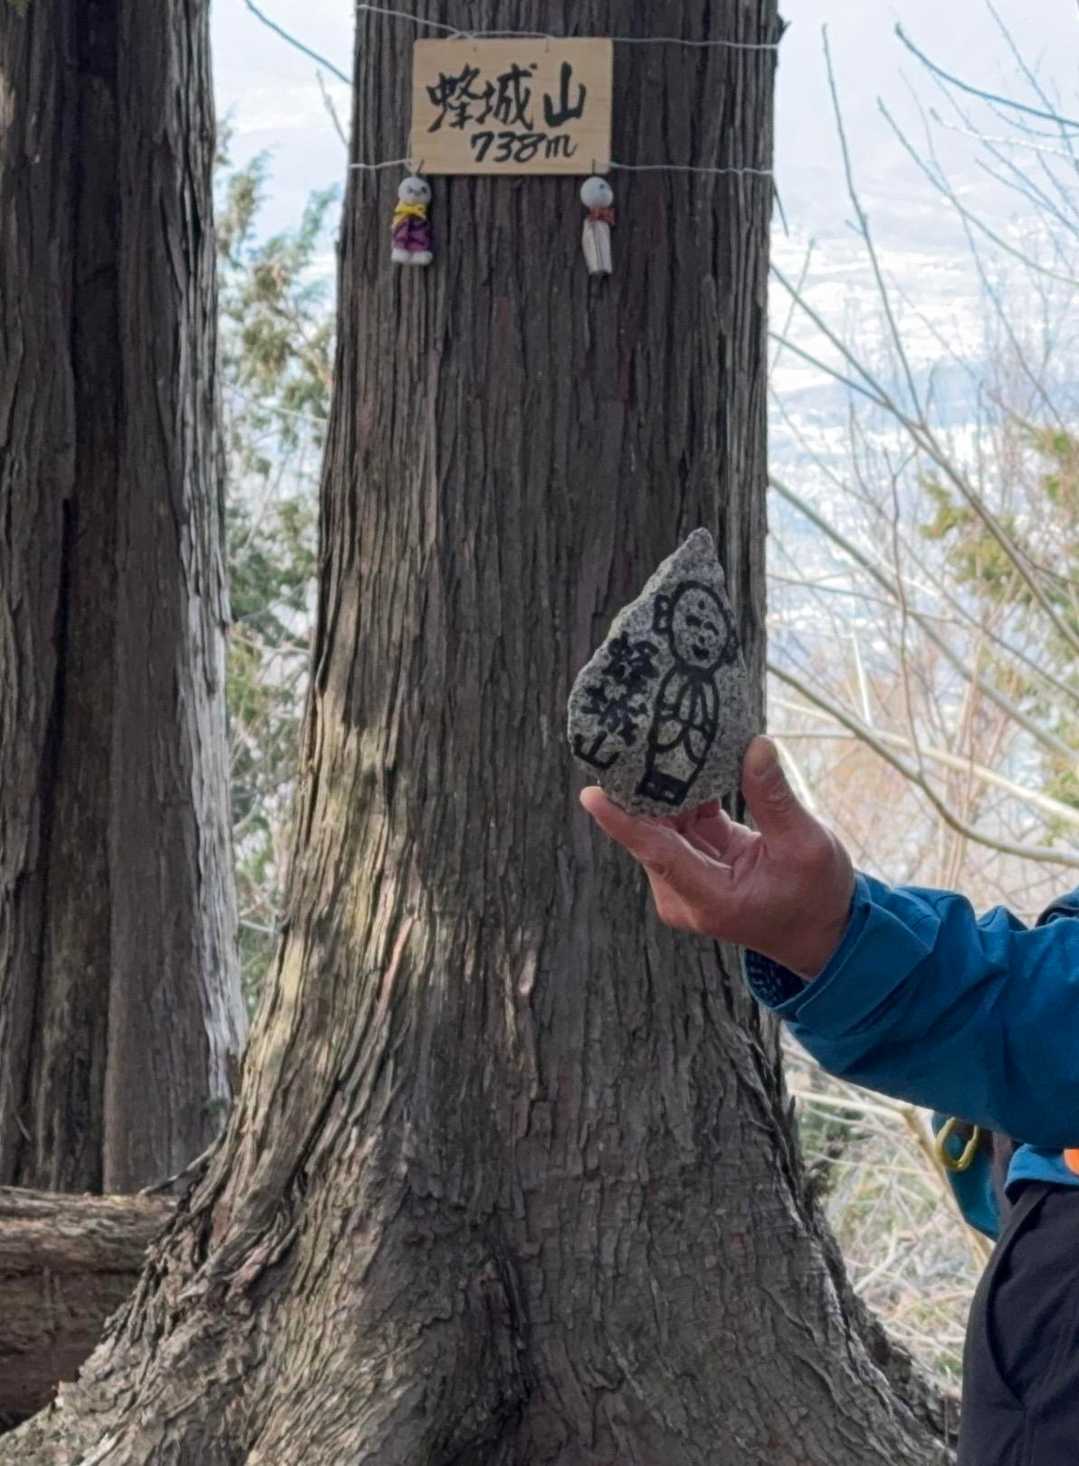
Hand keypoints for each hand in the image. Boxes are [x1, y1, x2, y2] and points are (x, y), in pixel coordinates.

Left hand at [579, 736, 854, 979]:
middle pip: (653, 833)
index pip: (656, 853)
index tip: (590, 794)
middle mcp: (686, 895)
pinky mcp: (693, 866)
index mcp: (710, 898)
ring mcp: (685, 882)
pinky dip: (685, 796)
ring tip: (670, 737)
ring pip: (663, 825)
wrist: (823, 933)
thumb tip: (755, 746)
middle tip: (646, 734)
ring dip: (668, 787)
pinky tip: (691, 761)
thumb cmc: (817, 897)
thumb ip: (774, 798)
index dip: (622, 821)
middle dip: (648, 787)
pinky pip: (679, 825)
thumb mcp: (805, 844)